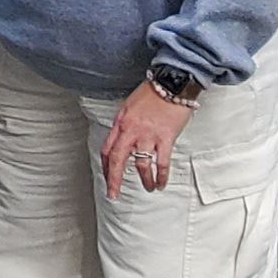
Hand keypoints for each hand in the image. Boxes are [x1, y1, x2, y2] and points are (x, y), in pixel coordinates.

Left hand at [102, 80, 194, 198]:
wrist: (171, 82)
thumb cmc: (152, 92)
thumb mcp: (129, 105)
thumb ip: (125, 123)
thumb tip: (123, 138)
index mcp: (121, 122)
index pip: (107, 149)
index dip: (106, 166)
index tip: (107, 177)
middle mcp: (131, 130)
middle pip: (117, 160)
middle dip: (114, 180)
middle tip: (113, 195)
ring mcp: (148, 135)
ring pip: (141, 165)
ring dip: (144, 180)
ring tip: (148, 188)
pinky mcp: (165, 138)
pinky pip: (161, 162)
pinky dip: (161, 176)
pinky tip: (161, 183)